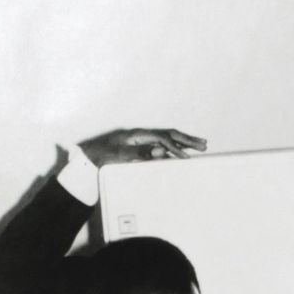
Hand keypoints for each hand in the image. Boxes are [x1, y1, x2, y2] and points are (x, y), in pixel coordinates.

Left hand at [78, 128, 206, 166]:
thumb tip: (161, 151)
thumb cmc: (103, 155)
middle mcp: (142, 135)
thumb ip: (141, 153)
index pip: (163, 138)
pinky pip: (163, 145)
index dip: (176, 148)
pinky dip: (176, 147)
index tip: (187, 159)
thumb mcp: (120, 155)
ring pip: (168, 138)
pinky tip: (182, 151)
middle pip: (170, 134)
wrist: (89, 156)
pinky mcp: (142, 146)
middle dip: (188, 140)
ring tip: (200, 146)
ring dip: (185, 142)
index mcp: (139, 134)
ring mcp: (143, 139)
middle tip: (204, 145)